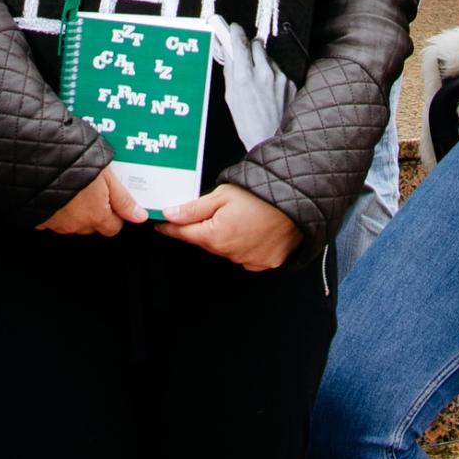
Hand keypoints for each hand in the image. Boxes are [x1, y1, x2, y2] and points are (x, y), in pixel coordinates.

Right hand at [37, 166, 147, 237]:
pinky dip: (56, 209)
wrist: (37, 163)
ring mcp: (56, 224)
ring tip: (73, 186)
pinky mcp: (39, 220)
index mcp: (97, 216)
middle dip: (95, 211)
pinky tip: (55, 192)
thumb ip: (123, 199)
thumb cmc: (72, 164)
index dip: (116, 213)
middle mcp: (77, 225)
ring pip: (72, 222)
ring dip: (75, 209)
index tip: (112, 199)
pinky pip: (52, 218)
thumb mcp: (106, 176)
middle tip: (92, 188)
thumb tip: (139, 216)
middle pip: (93, 225)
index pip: (114, 227)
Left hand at [155, 182, 301, 270]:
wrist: (298, 200)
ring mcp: (249, 261)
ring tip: (240, 217)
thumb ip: (193, 208)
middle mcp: (230, 253)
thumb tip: (168, 215)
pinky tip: (253, 230)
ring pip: (226, 250)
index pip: (183, 235)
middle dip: (203, 229)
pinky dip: (245, 246)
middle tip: (213, 211)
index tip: (161, 225)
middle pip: (206, 242)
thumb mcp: (221, 194)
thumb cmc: (260, 194)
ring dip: (225, 238)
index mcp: (215, 236)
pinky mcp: (265, 263)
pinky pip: (246, 257)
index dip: (170, 228)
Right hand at [207, 17, 295, 149]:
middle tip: (245, 56)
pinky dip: (273, 76)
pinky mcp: (291, 84)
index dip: (235, 32)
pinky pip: (279, 71)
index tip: (232, 28)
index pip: (240, 43)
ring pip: (269, 58)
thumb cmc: (248, 124)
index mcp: (245, 77)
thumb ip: (230, 72)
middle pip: (256, 44)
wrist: (271, 141)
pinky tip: (269, 91)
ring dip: (262, 62)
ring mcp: (280, 78)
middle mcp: (264, 73)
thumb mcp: (231, 98)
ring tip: (258, 82)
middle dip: (250, 47)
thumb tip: (227, 54)